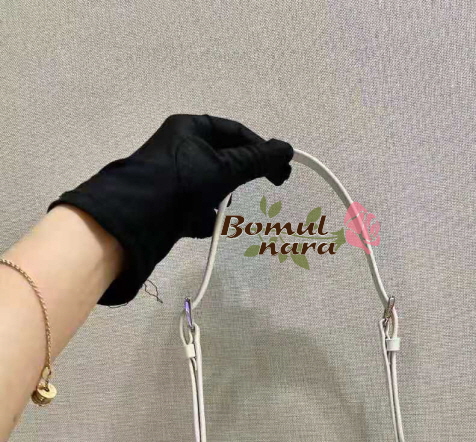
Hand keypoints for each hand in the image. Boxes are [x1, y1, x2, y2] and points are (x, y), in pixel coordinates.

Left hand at [48, 114, 292, 304]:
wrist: (136, 220)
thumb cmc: (182, 183)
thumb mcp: (225, 169)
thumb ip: (258, 160)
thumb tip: (287, 149)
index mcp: (190, 128)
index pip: (235, 132)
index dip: (260, 148)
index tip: (279, 170)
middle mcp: (179, 148)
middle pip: (224, 159)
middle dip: (241, 176)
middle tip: (263, 189)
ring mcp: (172, 177)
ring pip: (211, 185)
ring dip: (223, 199)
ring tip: (227, 210)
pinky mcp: (167, 204)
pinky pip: (195, 208)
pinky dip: (206, 217)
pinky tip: (211, 226)